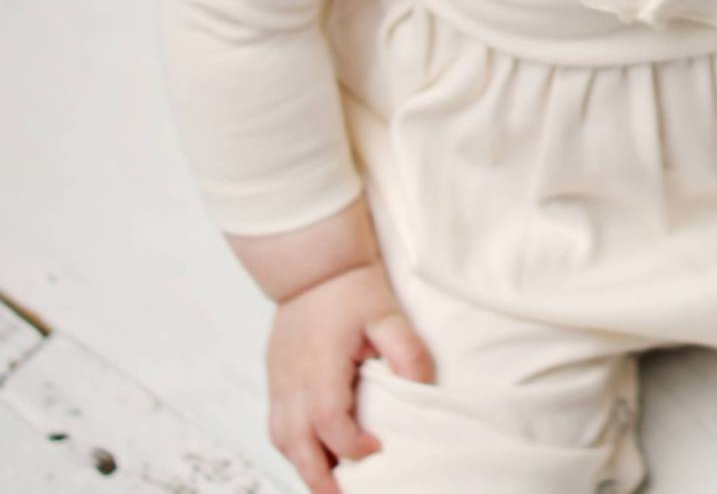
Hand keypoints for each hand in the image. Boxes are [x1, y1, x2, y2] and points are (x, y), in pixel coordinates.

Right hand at [265, 259, 434, 493]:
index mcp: (319, 367)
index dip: (351, 445)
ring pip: (280, 438)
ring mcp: (278, 379)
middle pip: (294, 444)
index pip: (328, 422)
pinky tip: (314, 450)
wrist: (312, 263)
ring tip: (330, 482)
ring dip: (302, 464)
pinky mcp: (275, 376)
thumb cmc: (350, 287)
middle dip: (317, 477)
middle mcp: (291, 380)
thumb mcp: (387, 312)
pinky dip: (292, 444)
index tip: (377, 448)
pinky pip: (276, 423)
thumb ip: (406, 350)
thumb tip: (423, 387)